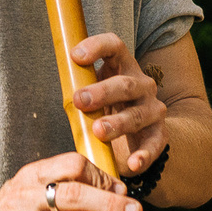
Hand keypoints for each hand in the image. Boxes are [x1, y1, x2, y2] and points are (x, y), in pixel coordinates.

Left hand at [70, 32, 167, 180]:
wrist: (140, 133)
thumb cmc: (106, 108)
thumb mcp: (91, 94)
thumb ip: (77, 90)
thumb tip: (53, 93)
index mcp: (123, 66)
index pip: (114, 46)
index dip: (96, 46)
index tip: (75, 55)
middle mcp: (142, 84)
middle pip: (125, 84)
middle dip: (101, 92)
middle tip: (80, 100)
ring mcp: (153, 109)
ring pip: (137, 113)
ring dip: (118, 122)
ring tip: (98, 130)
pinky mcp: (159, 134)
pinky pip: (154, 144)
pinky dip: (144, 155)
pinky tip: (132, 164)